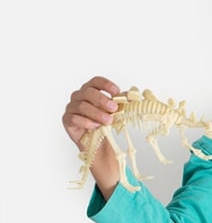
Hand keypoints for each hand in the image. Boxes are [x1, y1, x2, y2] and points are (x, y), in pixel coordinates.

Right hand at [63, 76, 121, 196]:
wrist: (99, 141)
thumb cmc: (106, 122)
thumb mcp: (117, 111)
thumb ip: (122, 102)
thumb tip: (134, 96)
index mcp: (91, 90)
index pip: (95, 81)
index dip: (105, 84)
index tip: (116, 91)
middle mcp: (79, 97)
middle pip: (87, 92)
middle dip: (102, 100)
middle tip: (114, 108)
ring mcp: (71, 108)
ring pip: (81, 105)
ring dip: (96, 113)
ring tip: (108, 120)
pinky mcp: (67, 120)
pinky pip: (73, 118)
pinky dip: (86, 122)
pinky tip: (96, 126)